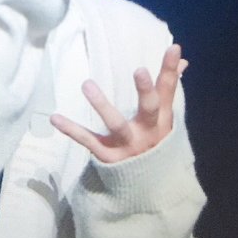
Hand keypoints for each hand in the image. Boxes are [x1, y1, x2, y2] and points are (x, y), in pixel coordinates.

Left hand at [50, 44, 187, 162]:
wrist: (151, 189)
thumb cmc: (156, 142)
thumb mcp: (166, 118)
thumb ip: (169, 88)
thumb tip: (183, 61)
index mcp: (162, 119)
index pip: (168, 91)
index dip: (170, 70)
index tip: (173, 48)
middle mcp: (148, 131)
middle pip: (149, 109)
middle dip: (145, 91)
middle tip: (139, 70)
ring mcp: (128, 145)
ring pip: (116, 124)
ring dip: (101, 105)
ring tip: (86, 84)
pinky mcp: (109, 156)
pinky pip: (89, 141)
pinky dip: (72, 130)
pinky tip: (55, 117)